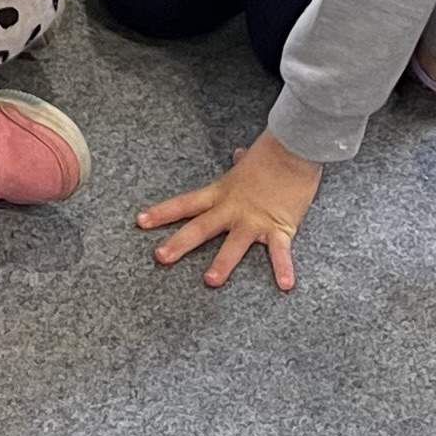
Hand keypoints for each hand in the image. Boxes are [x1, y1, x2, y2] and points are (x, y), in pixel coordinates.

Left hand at [137, 130, 325, 290]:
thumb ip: (241, 162)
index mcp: (222, 192)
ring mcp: (254, 220)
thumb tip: (238, 155)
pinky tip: (285, 286)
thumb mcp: (250, 158)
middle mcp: (233, 208)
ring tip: (210, 281)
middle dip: (179, 243)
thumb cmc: (272, 152)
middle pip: (200, 228)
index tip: (141, 222)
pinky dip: (283, 269)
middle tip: (160, 257)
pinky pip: (280, 252)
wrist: (294, 149)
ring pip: (234, 245)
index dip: (162, 212)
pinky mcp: (280, 227)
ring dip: (222, 263)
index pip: (185, 203)